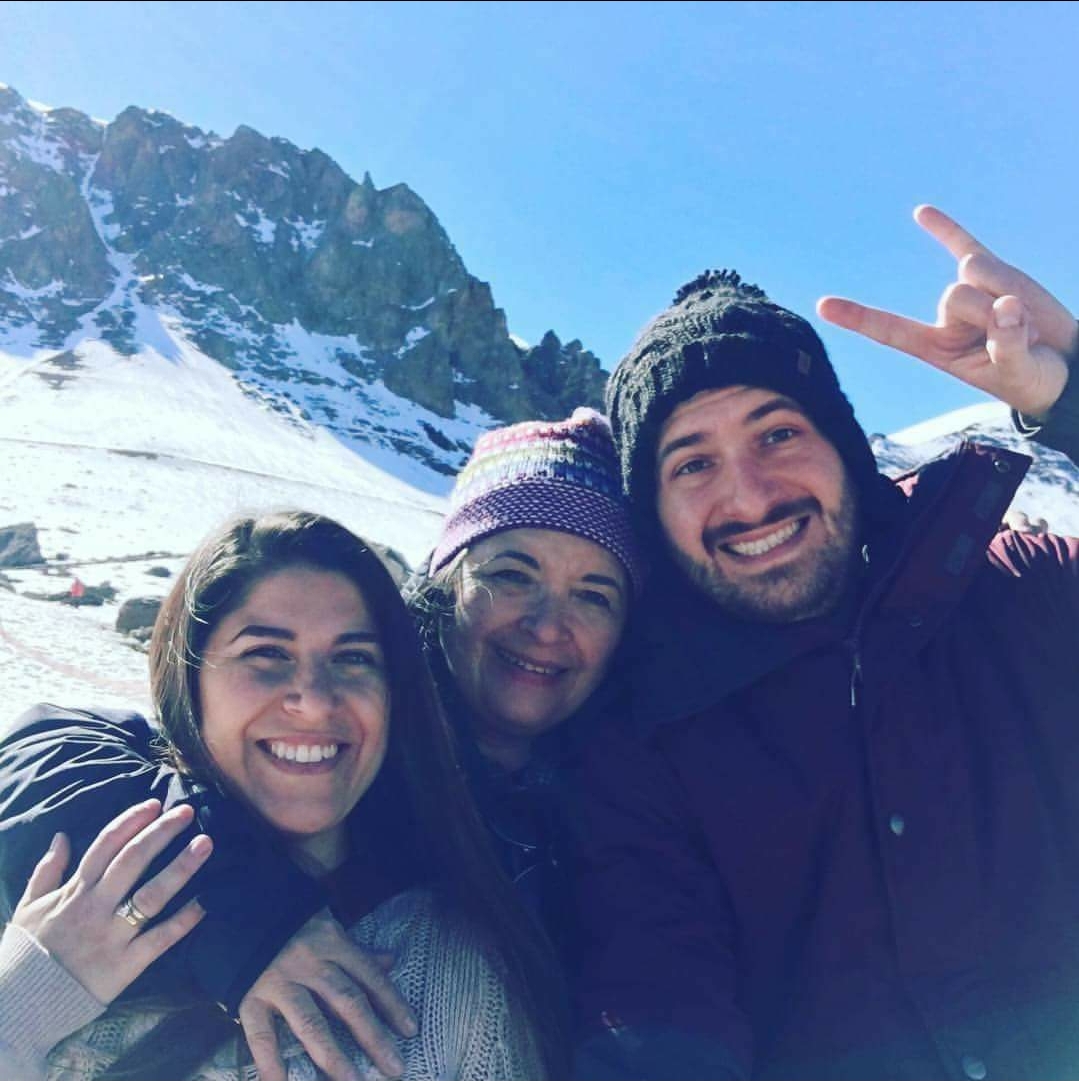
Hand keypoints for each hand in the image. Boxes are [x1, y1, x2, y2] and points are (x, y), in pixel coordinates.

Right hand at [11, 799, 211, 1003]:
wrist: (18, 1007)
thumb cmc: (27, 953)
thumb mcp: (28, 907)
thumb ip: (46, 871)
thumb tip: (61, 836)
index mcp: (74, 892)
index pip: (105, 846)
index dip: (131, 821)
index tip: (155, 804)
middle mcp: (95, 908)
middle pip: (133, 861)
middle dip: (161, 833)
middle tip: (187, 811)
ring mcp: (112, 936)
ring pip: (151, 894)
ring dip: (181, 867)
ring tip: (205, 844)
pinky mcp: (125, 965)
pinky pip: (159, 939)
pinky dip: (184, 920)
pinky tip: (206, 901)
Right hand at [238, 909, 417, 1080]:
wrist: (242, 908)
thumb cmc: (293, 924)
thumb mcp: (329, 928)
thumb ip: (357, 950)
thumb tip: (391, 961)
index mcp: (332, 943)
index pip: (369, 976)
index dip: (392, 1003)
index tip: (410, 1030)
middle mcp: (309, 963)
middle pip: (347, 1002)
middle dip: (373, 1037)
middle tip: (395, 1067)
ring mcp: (279, 982)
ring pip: (311, 1023)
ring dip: (334, 1056)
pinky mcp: (249, 997)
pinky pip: (262, 1035)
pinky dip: (271, 1063)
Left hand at [818, 205, 1075, 418]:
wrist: (1065, 364)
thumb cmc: (1035, 378)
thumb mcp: (1021, 372)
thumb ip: (1009, 345)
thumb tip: (1004, 307)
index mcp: (937, 349)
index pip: (890, 330)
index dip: (858, 317)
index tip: (822, 306)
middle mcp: (945, 319)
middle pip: (954, 295)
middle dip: (990, 313)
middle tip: (1017, 339)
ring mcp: (968, 291)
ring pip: (974, 270)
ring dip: (1008, 290)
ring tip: (1024, 321)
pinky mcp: (993, 272)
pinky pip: (965, 243)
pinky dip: (945, 229)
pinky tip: (920, 212)